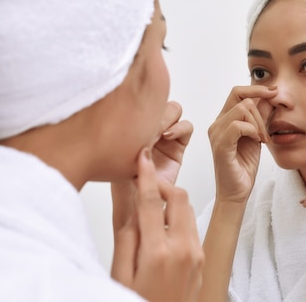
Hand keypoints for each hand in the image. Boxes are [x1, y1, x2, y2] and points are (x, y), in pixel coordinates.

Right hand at [111, 149, 203, 301]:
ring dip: (171, 200)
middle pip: (179, 197)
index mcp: (158, 252)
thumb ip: (126, 236)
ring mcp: (195, 255)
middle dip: (163, 184)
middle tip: (146, 184)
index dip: (147, 175)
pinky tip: (161, 226)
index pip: (153, 201)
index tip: (142, 157)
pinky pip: (191, 227)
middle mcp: (183, 250)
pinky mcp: (201, 260)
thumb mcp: (121, 272)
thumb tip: (131, 205)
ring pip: (188, 209)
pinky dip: (178, 217)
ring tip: (151, 204)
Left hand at [112, 101, 192, 230]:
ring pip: (174, 111)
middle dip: (156, 109)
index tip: (135, 112)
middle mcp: (148, 128)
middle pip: (159, 102)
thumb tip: (130, 109)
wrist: (137, 204)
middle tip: (149, 123)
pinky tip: (168, 136)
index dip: (142, 103)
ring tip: (159, 131)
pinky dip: (180, 127)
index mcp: (131, 125)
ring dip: (168, 117)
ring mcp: (164, 137)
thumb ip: (126, 133)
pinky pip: (186, 128)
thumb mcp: (118, 152)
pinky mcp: (178, 147)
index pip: (141, 101)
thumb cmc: (122, 183)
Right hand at [208, 86, 276, 203]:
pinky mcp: (221, 145)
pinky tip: (257, 141)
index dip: (256, 88)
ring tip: (262, 138)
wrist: (237, 192)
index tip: (274, 91)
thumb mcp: (258, 135)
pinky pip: (238, 125)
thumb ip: (262, 115)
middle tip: (267, 129)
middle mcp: (217, 123)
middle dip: (261, 108)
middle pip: (239, 96)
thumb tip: (271, 95)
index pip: (237, 92)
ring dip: (259, 122)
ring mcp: (216, 133)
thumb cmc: (244, 166)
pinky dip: (253, 130)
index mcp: (224, 120)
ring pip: (242, 108)